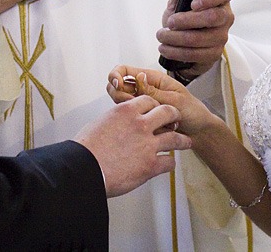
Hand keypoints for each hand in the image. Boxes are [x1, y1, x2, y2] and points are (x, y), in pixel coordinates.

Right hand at [74, 95, 191, 197]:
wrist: (84, 169)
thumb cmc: (86, 149)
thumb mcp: (99, 123)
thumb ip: (115, 121)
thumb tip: (117, 124)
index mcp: (126, 111)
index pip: (148, 101)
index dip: (155, 105)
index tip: (158, 109)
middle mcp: (140, 124)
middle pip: (167, 113)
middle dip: (174, 115)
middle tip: (177, 119)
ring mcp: (148, 145)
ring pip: (175, 138)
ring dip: (183, 140)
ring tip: (187, 142)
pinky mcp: (150, 165)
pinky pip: (168, 162)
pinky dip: (170, 163)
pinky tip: (169, 164)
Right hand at [106, 66, 217, 137]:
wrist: (199, 131)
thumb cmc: (192, 112)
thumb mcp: (174, 100)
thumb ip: (153, 91)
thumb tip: (137, 77)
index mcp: (152, 78)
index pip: (124, 70)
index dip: (115, 75)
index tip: (117, 84)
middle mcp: (144, 89)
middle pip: (117, 87)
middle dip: (119, 95)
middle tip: (133, 105)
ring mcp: (142, 103)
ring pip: (122, 104)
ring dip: (131, 111)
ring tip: (150, 117)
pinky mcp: (142, 117)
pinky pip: (131, 118)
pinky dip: (138, 123)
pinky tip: (152, 126)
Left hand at [157, 0, 234, 78]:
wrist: (185, 44)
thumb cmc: (184, 19)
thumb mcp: (178, 3)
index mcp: (219, 0)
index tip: (193, 3)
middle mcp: (225, 17)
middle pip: (213, 17)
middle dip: (187, 20)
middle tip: (170, 22)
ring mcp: (221, 36)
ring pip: (201, 38)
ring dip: (176, 38)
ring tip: (162, 36)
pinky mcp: (214, 53)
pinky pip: (196, 54)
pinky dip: (176, 51)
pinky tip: (166, 48)